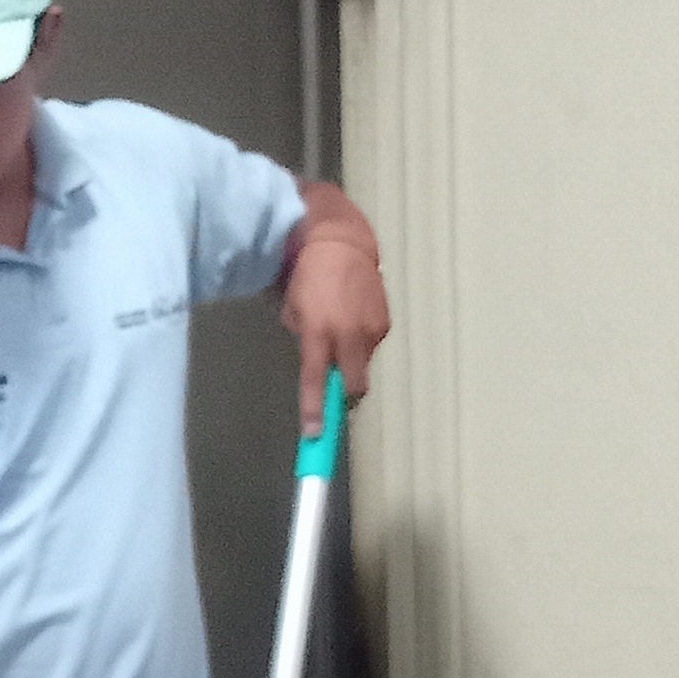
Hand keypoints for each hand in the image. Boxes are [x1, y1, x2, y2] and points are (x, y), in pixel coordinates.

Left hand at [280, 194, 390, 431]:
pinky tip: (352, 320)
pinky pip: (371, 346)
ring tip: (339, 335)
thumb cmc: (309, 274)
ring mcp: (371, 330)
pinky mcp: (385, 322)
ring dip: (350, 363)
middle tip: (332, 390)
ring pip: (362, 366)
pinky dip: (360, 343)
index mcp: (319, 332)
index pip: (316, 380)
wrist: (343, 243)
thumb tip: (314, 356)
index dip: (315, 410)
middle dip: (343, 395)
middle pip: (353, 386)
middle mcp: (348, 335)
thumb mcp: (294, 308)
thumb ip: (302, 337)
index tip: (314, 434)